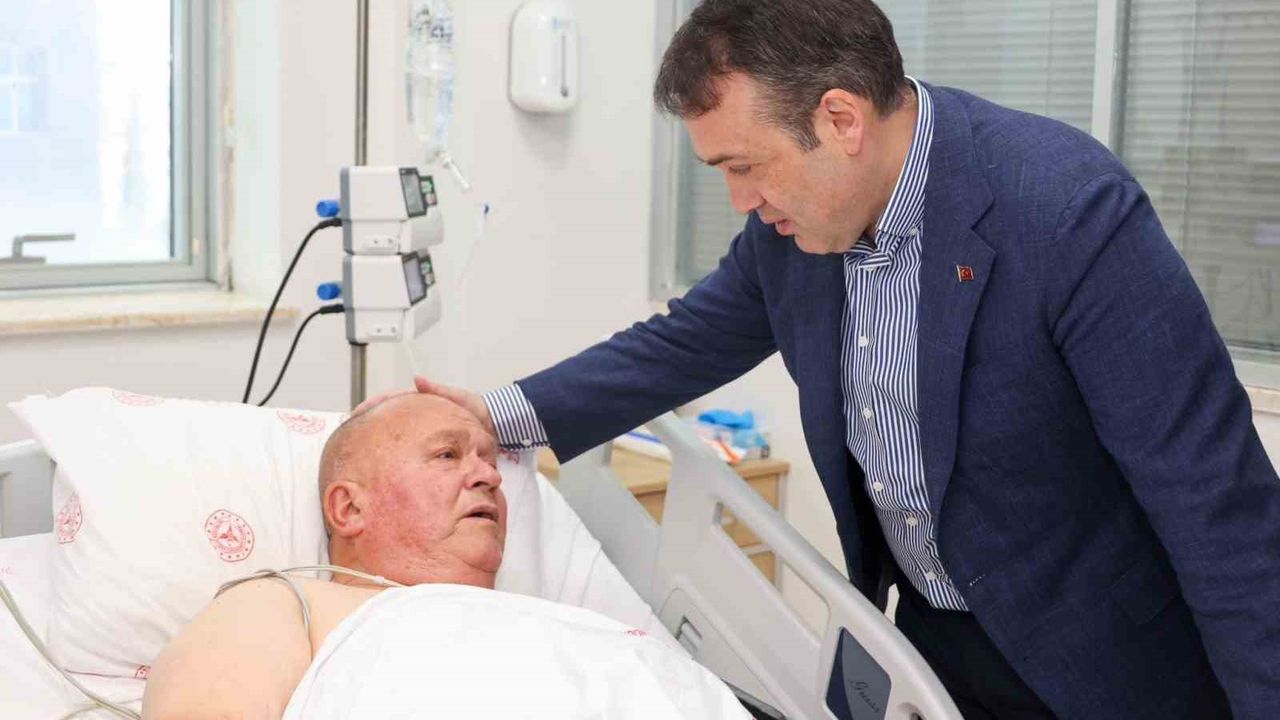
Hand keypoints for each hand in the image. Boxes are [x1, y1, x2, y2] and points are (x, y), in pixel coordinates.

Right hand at [350, 378, 495, 439]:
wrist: (496, 428)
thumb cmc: (478, 410)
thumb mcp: (459, 398)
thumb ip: (439, 390)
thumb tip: (418, 380)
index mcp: (423, 405)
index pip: (391, 402)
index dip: (372, 406)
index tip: (357, 412)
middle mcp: (420, 420)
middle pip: (387, 420)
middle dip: (368, 424)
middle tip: (349, 431)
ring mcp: (423, 434)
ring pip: (395, 436)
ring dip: (377, 439)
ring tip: (359, 447)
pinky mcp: (431, 448)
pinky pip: (408, 449)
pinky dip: (394, 452)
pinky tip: (384, 461)